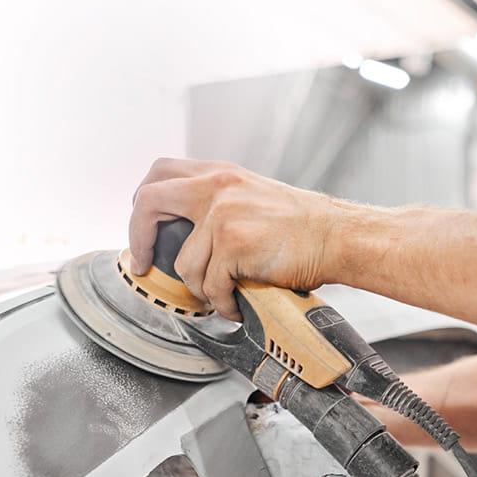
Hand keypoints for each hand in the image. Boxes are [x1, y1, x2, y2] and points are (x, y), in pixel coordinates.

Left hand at [128, 158, 343, 319]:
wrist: (337, 236)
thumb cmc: (303, 226)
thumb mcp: (252, 196)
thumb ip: (217, 203)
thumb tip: (184, 233)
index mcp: (219, 173)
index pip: (160, 174)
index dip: (141, 203)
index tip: (143, 230)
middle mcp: (216, 186)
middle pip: (148, 201)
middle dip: (139, 238)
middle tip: (144, 263)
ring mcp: (222, 214)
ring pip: (185, 263)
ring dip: (200, 288)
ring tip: (223, 295)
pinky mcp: (233, 243)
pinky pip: (210, 285)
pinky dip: (222, 303)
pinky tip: (237, 303)